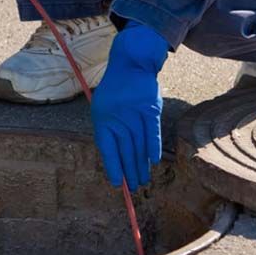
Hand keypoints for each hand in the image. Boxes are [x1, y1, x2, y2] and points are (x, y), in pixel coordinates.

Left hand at [91, 21, 168, 190]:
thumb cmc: (115, 91)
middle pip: (125, 150)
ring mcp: (135, 114)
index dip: (112, 166)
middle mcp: (118, 119)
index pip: (107, 148)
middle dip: (129, 171)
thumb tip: (113, 157)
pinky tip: (153, 161)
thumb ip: (107, 130)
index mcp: (103, 120)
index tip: (117, 183)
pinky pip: (152, 131)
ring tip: (143, 180)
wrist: (130, 66)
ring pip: (138, 145)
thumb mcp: (102, 108)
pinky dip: (152, 146)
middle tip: (133, 188)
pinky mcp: (150, 109)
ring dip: (141, 164)